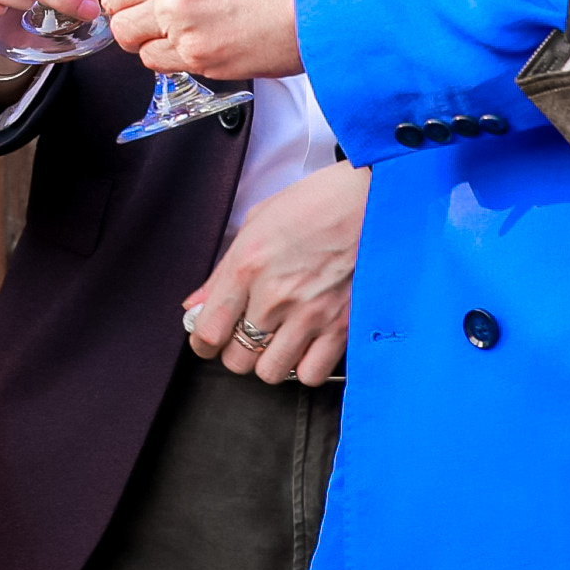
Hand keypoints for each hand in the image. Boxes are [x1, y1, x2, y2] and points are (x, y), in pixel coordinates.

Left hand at [183, 162, 366, 385]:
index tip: (207, 339)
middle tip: (245, 336)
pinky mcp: (343, 326)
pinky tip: (305, 346)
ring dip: (268, 362)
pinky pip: (311, 373)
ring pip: (271, 372)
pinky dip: (304, 367)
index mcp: (247, 266)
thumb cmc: (315, 203)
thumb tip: (195, 305)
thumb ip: (222, 272)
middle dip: (235, 352)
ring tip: (276, 342)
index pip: (208, 331)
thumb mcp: (257, 223)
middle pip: (237, 359)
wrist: (374, 197)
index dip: (201, 342)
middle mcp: (275, 296)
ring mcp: (311, 314)